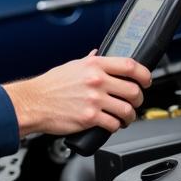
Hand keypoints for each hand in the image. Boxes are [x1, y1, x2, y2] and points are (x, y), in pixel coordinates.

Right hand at [2, 51, 151, 137]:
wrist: (33, 102)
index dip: (144, 74)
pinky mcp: (89, 118)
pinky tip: (112, 124)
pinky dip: (116, 126)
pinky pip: (113, 124)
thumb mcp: (72, 66)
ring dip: (130, 116)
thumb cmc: (50, 85)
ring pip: (127, 110)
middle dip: (138, 99)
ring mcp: (94, 99)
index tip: (146, 80)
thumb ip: (90, 61)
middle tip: (135, 102)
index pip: (130, 65)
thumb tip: (100, 54)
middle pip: (133, 90)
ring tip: (126, 117)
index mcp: (94, 65)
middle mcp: (96, 80)